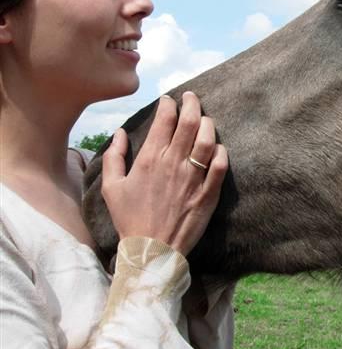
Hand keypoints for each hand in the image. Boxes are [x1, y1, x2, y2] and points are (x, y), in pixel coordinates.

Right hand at [101, 92, 227, 255]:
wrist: (151, 251)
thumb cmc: (130, 219)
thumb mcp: (111, 188)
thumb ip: (114, 157)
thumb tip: (119, 133)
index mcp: (149, 160)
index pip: (165, 120)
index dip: (169, 105)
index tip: (170, 100)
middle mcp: (173, 164)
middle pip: (189, 123)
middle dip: (192, 103)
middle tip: (192, 97)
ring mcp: (193, 178)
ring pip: (207, 140)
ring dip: (208, 124)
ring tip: (205, 118)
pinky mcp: (209, 193)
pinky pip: (221, 165)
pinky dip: (222, 152)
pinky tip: (219, 147)